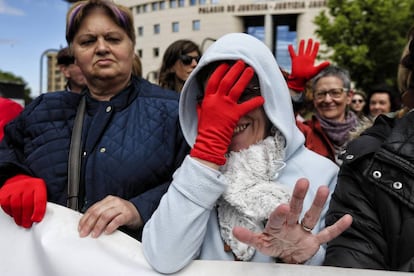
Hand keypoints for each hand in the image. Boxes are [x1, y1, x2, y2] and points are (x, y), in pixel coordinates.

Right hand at [0, 174, 46, 227]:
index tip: (36, 220)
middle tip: (27, 224)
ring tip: (21, 222)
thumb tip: (40, 218)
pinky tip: (14, 213)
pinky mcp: (4, 192)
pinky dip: (10, 212)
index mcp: (38, 185)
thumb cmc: (30, 190)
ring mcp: (14, 188)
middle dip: (27, 217)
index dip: (38, 212)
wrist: (18, 180)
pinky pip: (6, 205)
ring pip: (16, 206)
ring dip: (18, 217)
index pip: (39, 200)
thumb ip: (41, 203)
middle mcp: (26, 185)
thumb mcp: (40, 193)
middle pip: (26, 204)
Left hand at [78, 195, 141, 237]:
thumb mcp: (111, 210)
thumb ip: (100, 214)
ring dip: (98, 226)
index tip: (80, 228)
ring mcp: (121, 207)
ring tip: (95, 234)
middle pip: (97, 212)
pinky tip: (107, 232)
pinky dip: (110, 226)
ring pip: (105, 216)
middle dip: (89, 224)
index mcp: (108, 200)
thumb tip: (86, 225)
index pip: (93, 209)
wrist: (139, 211)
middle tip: (84, 233)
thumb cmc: (123, 212)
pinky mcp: (128, 214)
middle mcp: (114, 202)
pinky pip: (117, 220)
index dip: (85, 219)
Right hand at [190, 60, 264, 164]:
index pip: (213, 80)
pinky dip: (254, 102)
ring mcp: (226, 107)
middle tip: (241, 63)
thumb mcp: (200, 115)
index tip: (225, 64)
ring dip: (244, 78)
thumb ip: (200, 107)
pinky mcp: (234, 115)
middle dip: (234, 70)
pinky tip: (261, 98)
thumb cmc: (204, 130)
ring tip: (250, 70)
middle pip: (227, 80)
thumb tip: (198, 102)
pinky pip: (246, 106)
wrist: (209, 142)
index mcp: (208, 99)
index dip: (219, 71)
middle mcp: (217, 100)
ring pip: (236, 88)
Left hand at [232, 178, 351, 263]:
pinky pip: (327, 235)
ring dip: (318, 204)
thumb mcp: (261, 243)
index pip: (277, 219)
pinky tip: (348, 218)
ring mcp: (303, 232)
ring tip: (324, 188)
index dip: (279, 214)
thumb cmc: (273, 244)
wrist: (287, 256)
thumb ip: (250, 238)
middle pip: (295, 209)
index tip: (282, 206)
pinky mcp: (314, 241)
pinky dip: (337, 228)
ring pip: (312, 216)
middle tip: (303, 181)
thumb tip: (234, 231)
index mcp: (277, 226)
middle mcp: (291, 225)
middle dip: (298, 196)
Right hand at [287, 39, 329, 91]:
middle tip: (310, 39)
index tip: (317, 42)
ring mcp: (300, 59)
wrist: (299, 80)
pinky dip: (291, 49)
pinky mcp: (294, 60)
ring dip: (302, 45)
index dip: (316, 47)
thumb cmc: (307, 76)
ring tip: (302, 40)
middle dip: (309, 44)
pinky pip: (292, 53)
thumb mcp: (315, 70)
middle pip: (308, 49)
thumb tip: (329, 62)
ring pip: (301, 50)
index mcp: (311, 60)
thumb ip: (322, 66)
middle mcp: (306, 58)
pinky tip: (290, 45)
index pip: (314, 52)